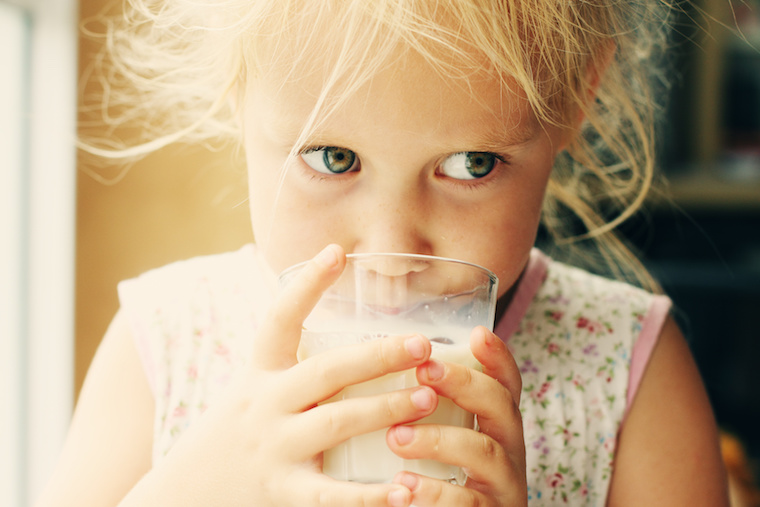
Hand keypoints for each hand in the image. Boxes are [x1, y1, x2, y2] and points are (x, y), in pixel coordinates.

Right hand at [128, 245, 434, 506]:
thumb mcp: (251, 390)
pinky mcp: (283, 492)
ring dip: (384, 408)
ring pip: (335, 423)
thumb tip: (338, 329)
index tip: (338, 251)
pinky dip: (369, 496)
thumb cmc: (235, 433)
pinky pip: (330, 495)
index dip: (307, 284)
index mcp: (260, 374)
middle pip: (325, 371)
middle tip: (421, 344)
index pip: (279, 319)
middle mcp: (265, 405)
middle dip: (376, 355)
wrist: (182, 495)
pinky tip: (406, 489)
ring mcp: (274, 449)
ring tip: (427, 397)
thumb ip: (290, 366)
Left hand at [386, 326, 526, 505]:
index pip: (506, 384)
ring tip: (397, 436)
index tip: (476, 334)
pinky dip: (434, 492)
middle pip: (501, 406)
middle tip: (424, 370)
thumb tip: (390, 366)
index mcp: (497, 426)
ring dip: (439, 439)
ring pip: (484, 452)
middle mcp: (508, 451)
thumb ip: (431, 409)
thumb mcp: (447, 441)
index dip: (497, 357)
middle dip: (464, 383)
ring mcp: (503, 486)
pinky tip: (403, 484)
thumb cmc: (443, 480)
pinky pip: (467, 502)